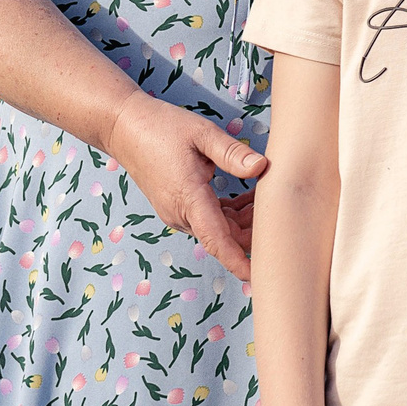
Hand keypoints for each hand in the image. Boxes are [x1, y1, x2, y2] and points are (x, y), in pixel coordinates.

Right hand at [101, 93, 267, 281]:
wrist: (123, 127)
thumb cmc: (161, 127)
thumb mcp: (201, 134)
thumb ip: (232, 153)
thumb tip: (262, 168)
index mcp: (188, 199)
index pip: (218, 241)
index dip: (239, 262)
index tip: (257, 278)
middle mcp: (181, 213)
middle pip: (225, 237)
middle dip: (254, 232)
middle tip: (283, 214)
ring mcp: (178, 212)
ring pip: (219, 228)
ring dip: (244, 220)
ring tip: (269, 198)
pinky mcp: (178, 207)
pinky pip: (210, 219)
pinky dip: (231, 213)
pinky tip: (248, 197)